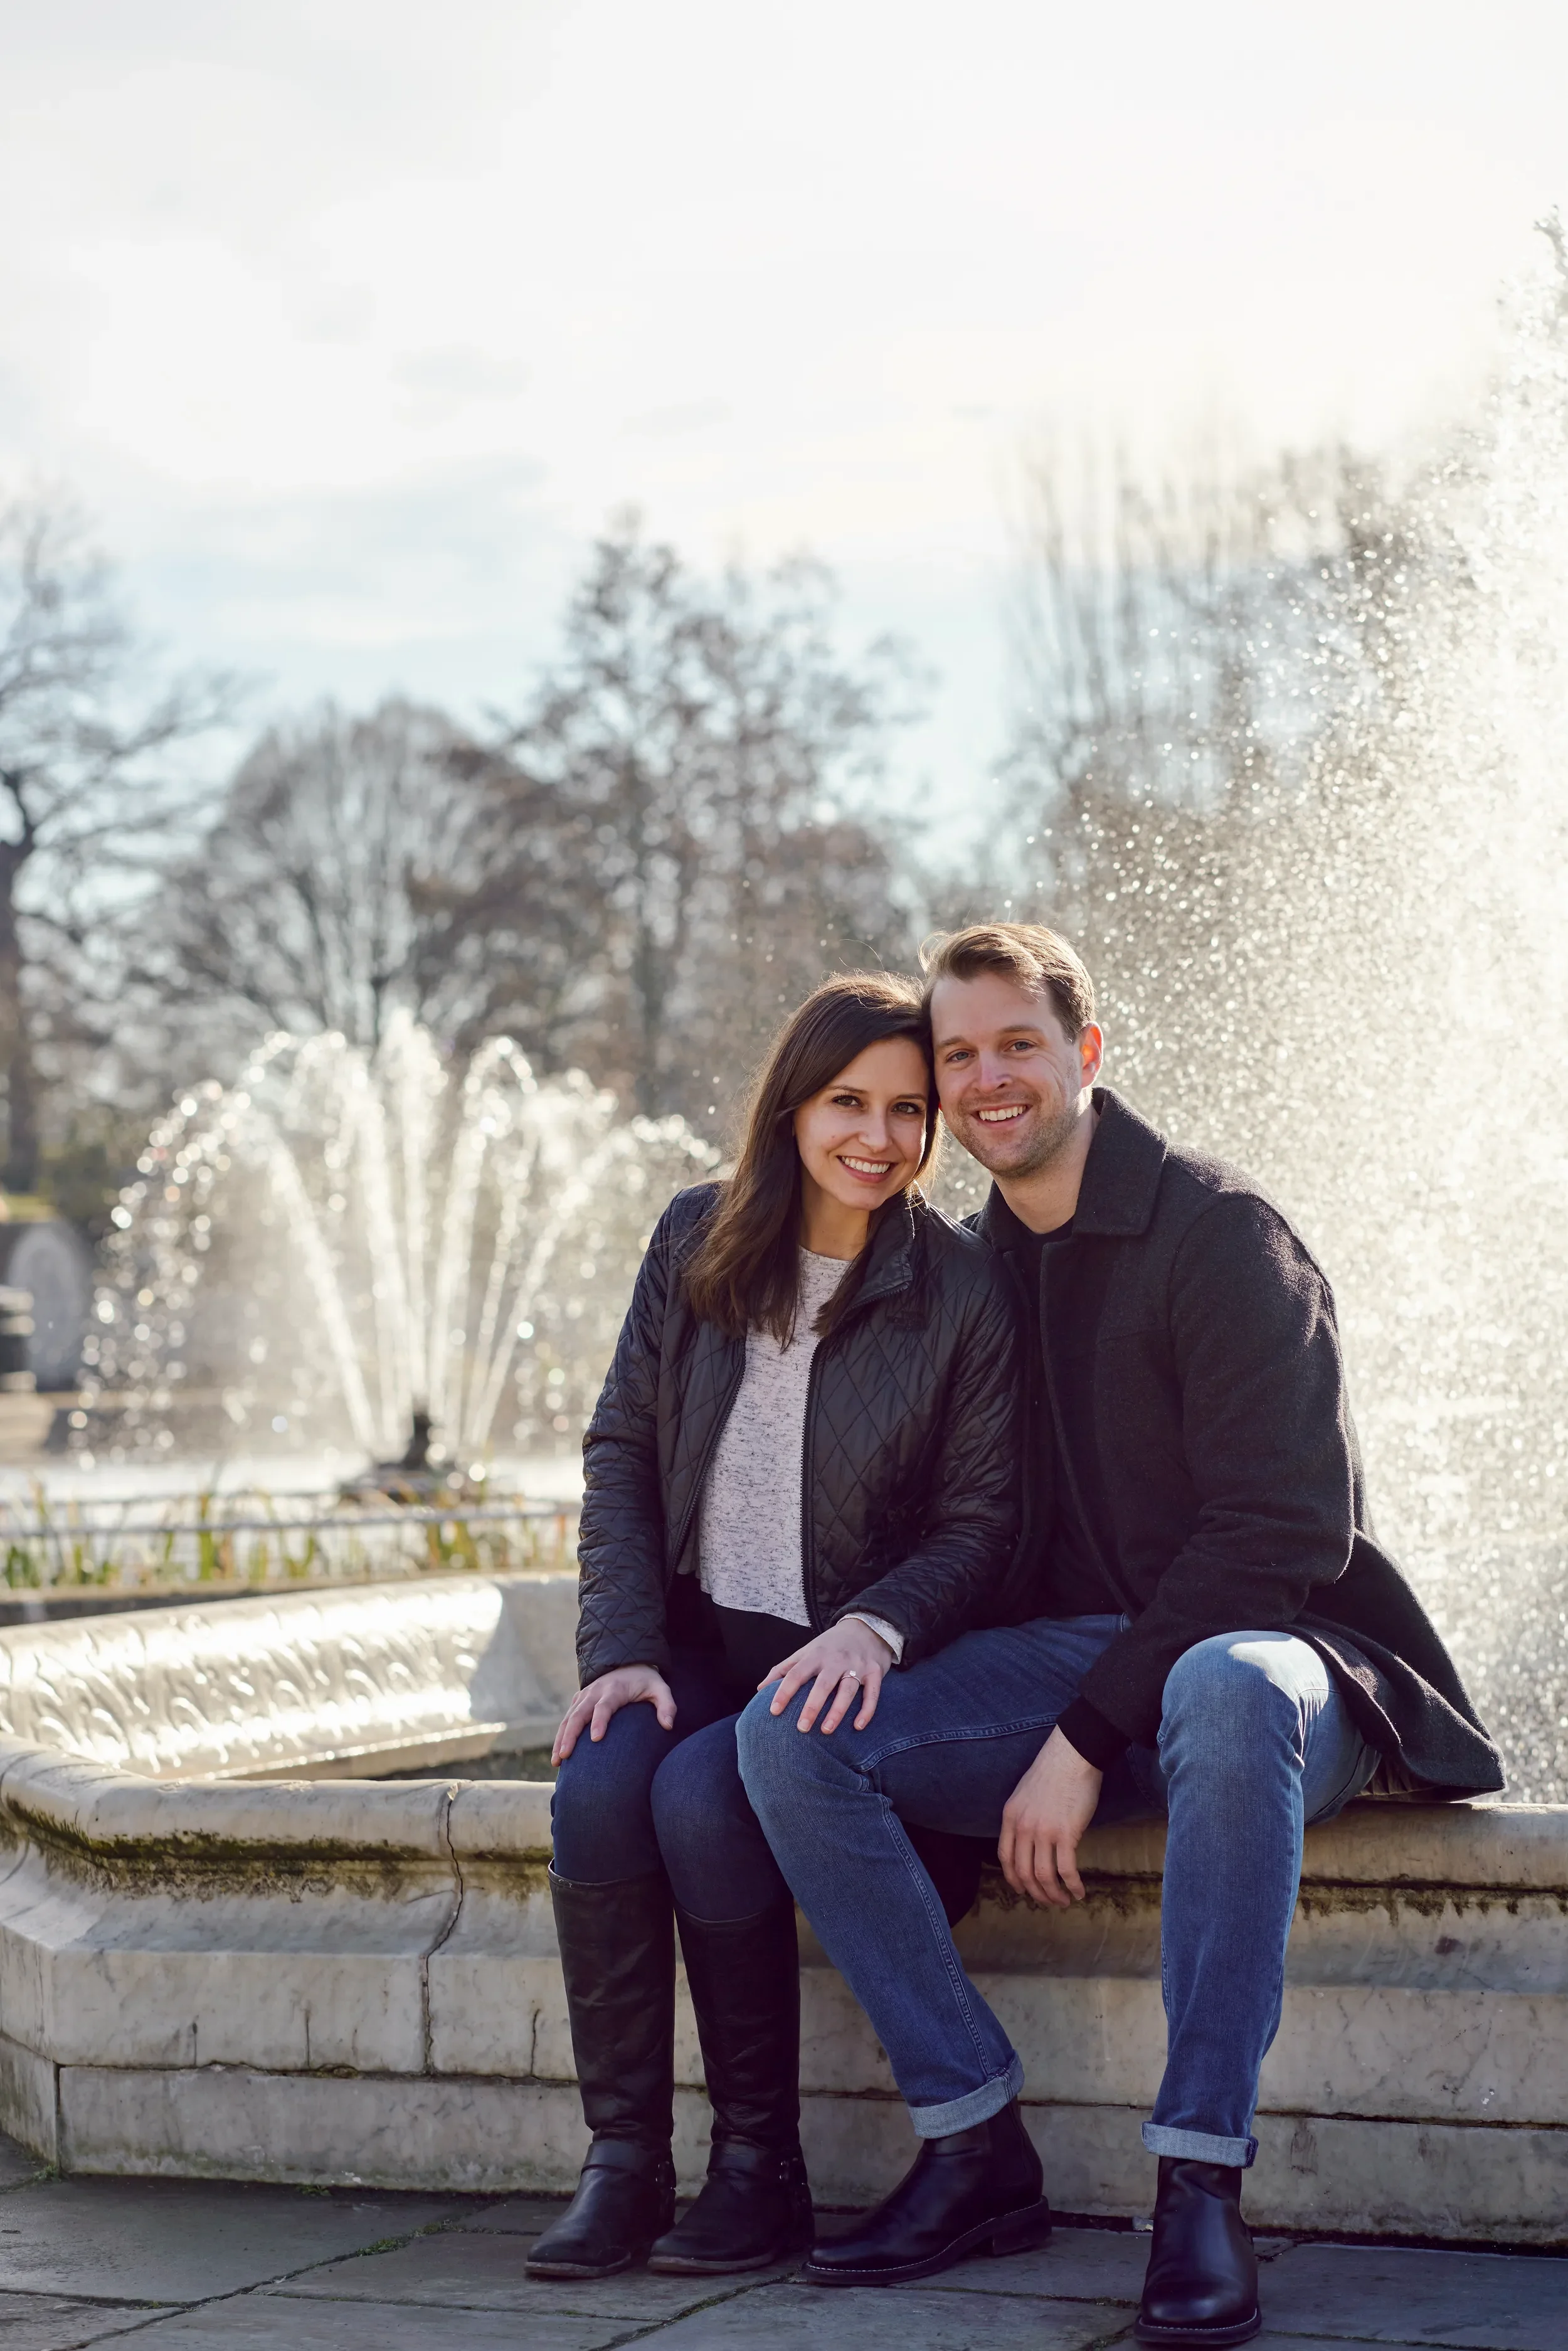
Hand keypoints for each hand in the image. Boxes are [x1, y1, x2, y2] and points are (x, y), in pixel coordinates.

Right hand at [552, 1665, 675, 1764]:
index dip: (599, 1721)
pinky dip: (560, 1736)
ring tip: (557, 1761)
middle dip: (571, 1735)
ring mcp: (584, 1696)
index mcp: (614, 1689)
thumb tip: (668, 1726)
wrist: (627, 1662)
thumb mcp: (660, 1688)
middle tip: (566, 1756)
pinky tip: (558, 1756)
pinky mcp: (578, 1701)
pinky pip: (567, 1719)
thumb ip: (667, 1705)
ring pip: (569, 1718)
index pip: (604, 1706)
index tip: (596, 1739)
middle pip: (579, 1714)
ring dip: (561, 1739)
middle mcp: (595, 1692)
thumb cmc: (645, 1681)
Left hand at [761, 1620, 894, 1734]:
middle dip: (812, 1706)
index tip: (773, 1711)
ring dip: (838, 1711)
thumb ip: (783, 1669)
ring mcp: (857, 1665)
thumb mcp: (805, 1651)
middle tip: (801, 1728)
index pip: (796, 1674)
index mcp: (815, 1655)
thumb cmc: (829, 1645)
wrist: (867, 1627)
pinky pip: (872, 1693)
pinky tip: (858, 1726)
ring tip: (826, 1730)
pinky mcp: (875, 1671)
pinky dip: (867, 1709)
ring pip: (848, 1689)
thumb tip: (759, 1689)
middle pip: (823, 1684)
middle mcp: (836, 1659)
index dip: (784, 1692)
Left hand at [997, 1726, 1102, 1907]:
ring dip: (1054, 1894)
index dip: (1013, 1879)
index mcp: (1010, 1817)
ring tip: (1064, 1901)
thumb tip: (1029, 1840)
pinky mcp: (1065, 1834)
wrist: (1072, 1755)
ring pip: (1043, 1876)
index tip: (1023, 1890)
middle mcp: (1023, 1827)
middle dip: (1036, 1893)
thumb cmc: (1053, 1772)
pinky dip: (1072, 1885)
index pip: (1005, 1858)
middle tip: (1049, 1901)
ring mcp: (1043, 1831)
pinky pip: (1066, 1870)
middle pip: (1024, 1872)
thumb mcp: (1024, 1793)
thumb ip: (1023, 1817)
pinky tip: (1079, 1891)